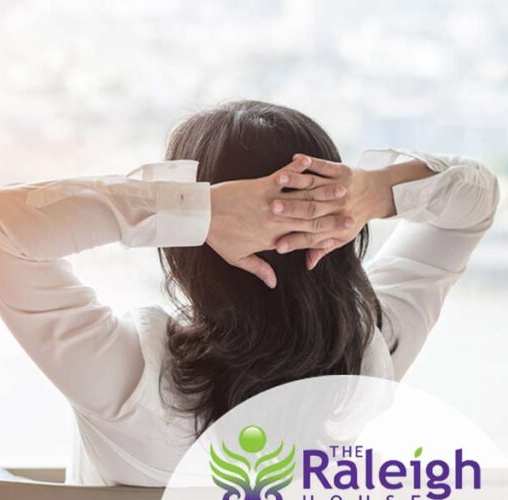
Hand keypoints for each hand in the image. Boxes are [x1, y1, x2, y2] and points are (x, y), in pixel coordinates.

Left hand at [206, 157, 350, 287]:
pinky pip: (284, 177)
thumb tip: (273, 283)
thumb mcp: (237, 257)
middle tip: (353, 213)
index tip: (343, 235)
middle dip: (333, 217)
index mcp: (272, 239)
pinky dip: (297, 170)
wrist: (199, 215)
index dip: (326, 238)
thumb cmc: (217, 236)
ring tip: (342, 188)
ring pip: (302, 198)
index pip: (304, 240)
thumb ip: (259, 269)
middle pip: (310, 220)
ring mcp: (270, 203)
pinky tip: (310, 163)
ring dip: (324, 192)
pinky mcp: (261, 186)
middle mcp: (275, 222)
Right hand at [269, 155, 394, 268]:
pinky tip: (296, 158)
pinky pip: (325, 166)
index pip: (312, 236)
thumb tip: (308, 264)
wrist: (379, 194)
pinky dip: (311, 162)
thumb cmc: (354, 217)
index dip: (295, 241)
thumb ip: (322, 248)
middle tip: (271, 210)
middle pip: (311, 210)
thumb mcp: (341, 237)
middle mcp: (337, 207)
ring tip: (278, 180)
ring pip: (314, 186)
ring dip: (296, 182)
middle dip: (291, 209)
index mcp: (335, 225)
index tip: (277, 246)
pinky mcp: (342, 171)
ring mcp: (340, 188)